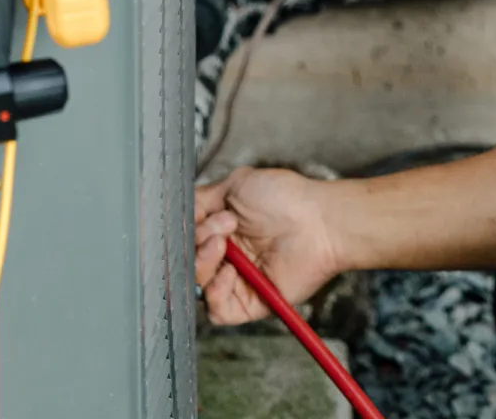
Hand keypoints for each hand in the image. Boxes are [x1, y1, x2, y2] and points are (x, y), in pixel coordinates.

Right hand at [194, 166, 346, 324]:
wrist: (318, 220)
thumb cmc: (285, 198)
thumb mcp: (235, 185)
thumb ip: (201, 199)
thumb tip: (177, 212)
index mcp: (221, 229)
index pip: (187, 239)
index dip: (185, 231)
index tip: (192, 219)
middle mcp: (227, 255)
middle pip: (188, 263)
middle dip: (196, 244)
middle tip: (221, 229)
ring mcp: (238, 279)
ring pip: (198, 285)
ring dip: (204, 264)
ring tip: (224, 244)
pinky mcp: (250, 302)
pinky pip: (218, 310)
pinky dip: (216, 292)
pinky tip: (231, 272)